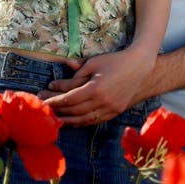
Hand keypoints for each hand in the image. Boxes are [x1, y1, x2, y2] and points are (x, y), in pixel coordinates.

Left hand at [39, 48, 154, 125]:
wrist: (141, 67)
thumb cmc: (117, 61)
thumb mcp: (95, 62)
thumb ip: (76, 73)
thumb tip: (57, 81)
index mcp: (96, 89)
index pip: (69, 99)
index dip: (55, 101)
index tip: (43, 100)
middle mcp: (102, 102)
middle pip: (74, 110)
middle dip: (57, 109)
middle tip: (44, 107)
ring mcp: (109, 110)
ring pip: (83, 119)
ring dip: (67, 120)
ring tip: (54, 118)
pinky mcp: (114, 113)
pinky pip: (94, 121)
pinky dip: (81, 122)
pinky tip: (71, 121)